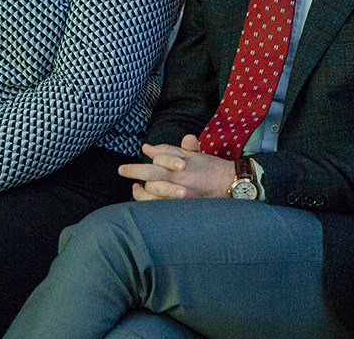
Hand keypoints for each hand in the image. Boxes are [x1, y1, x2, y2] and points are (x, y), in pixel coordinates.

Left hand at [119, 134, 234, 200]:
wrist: (231, 185)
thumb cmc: (213, 169)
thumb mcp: (195, 154)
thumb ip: (172, 150)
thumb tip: (148, 147)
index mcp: (183, 161)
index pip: (161, 156)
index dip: (150, 156)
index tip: (143, 153)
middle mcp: (180, 176)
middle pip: (152, 172)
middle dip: (135, 170)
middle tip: (122, 169)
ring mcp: (181, 192)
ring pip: (154, 191)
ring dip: (141, 191)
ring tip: (134, 189)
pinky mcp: (183, 205)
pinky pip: (161, 206)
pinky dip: (151, 203)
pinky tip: (146, 201)